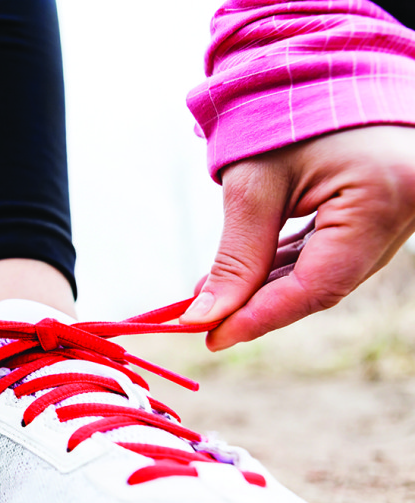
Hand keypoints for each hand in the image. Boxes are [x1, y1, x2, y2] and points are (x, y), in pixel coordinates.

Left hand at [180, 125, 414, 349]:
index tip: (211, 337)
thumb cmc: (287, 115)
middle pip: (323, 285)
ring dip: (267, 290)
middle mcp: (402, 216)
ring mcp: (397, 218)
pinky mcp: (378, 216)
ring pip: (325, 275)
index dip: (261, 317)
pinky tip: (242, 278)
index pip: (318, 284)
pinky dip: (285, 269)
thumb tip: (206, 316)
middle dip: (258, 306)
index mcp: (381, 199)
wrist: (323, 71)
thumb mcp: (254, 185)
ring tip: (212, 295)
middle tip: (203, 320)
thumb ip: (236, 256)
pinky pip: (330, 256)